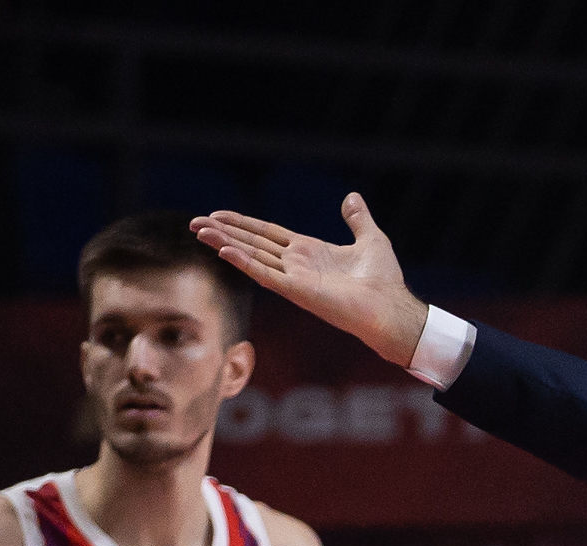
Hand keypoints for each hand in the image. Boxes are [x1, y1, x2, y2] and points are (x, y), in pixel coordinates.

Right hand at [193, 194, 427, 370]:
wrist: (391, 308)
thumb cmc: (384, 280)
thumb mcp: (370, 238)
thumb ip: (357, 219)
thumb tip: (352, 197)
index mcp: (308, 252)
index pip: (267, 234)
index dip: (243, 224)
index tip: (218, 216)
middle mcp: (296, 265)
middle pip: (252, 243)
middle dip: (224, 232)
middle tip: (195, 223)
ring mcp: (294, 278)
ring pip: (251, 256)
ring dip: (224, 243)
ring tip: (199, 231)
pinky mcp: (297, 291)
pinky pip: (265, 274)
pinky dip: (244, 262)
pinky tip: (224, 250)